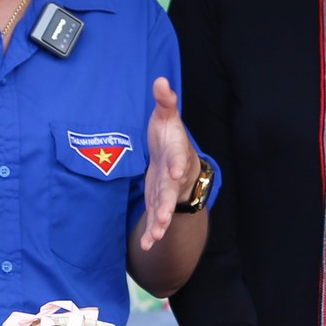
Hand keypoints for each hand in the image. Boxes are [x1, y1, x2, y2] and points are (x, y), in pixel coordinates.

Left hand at [138, 76, 198, 250]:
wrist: (178, 157)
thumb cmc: (171, 135)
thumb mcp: (167, 115)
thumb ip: (165, 101)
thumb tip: (160, 80)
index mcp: (176, 154)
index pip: (177, 159)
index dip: (177, 165)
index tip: (176, 171)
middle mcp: (174, 177)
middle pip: (170, 192)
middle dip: (167, 205)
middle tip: (164, 218)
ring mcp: (167, 191)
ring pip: (164, 210)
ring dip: (159, 224)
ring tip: (154, 237)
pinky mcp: (159, 201)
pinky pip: (157, 219)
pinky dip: (153, 232)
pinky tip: (146, 245)